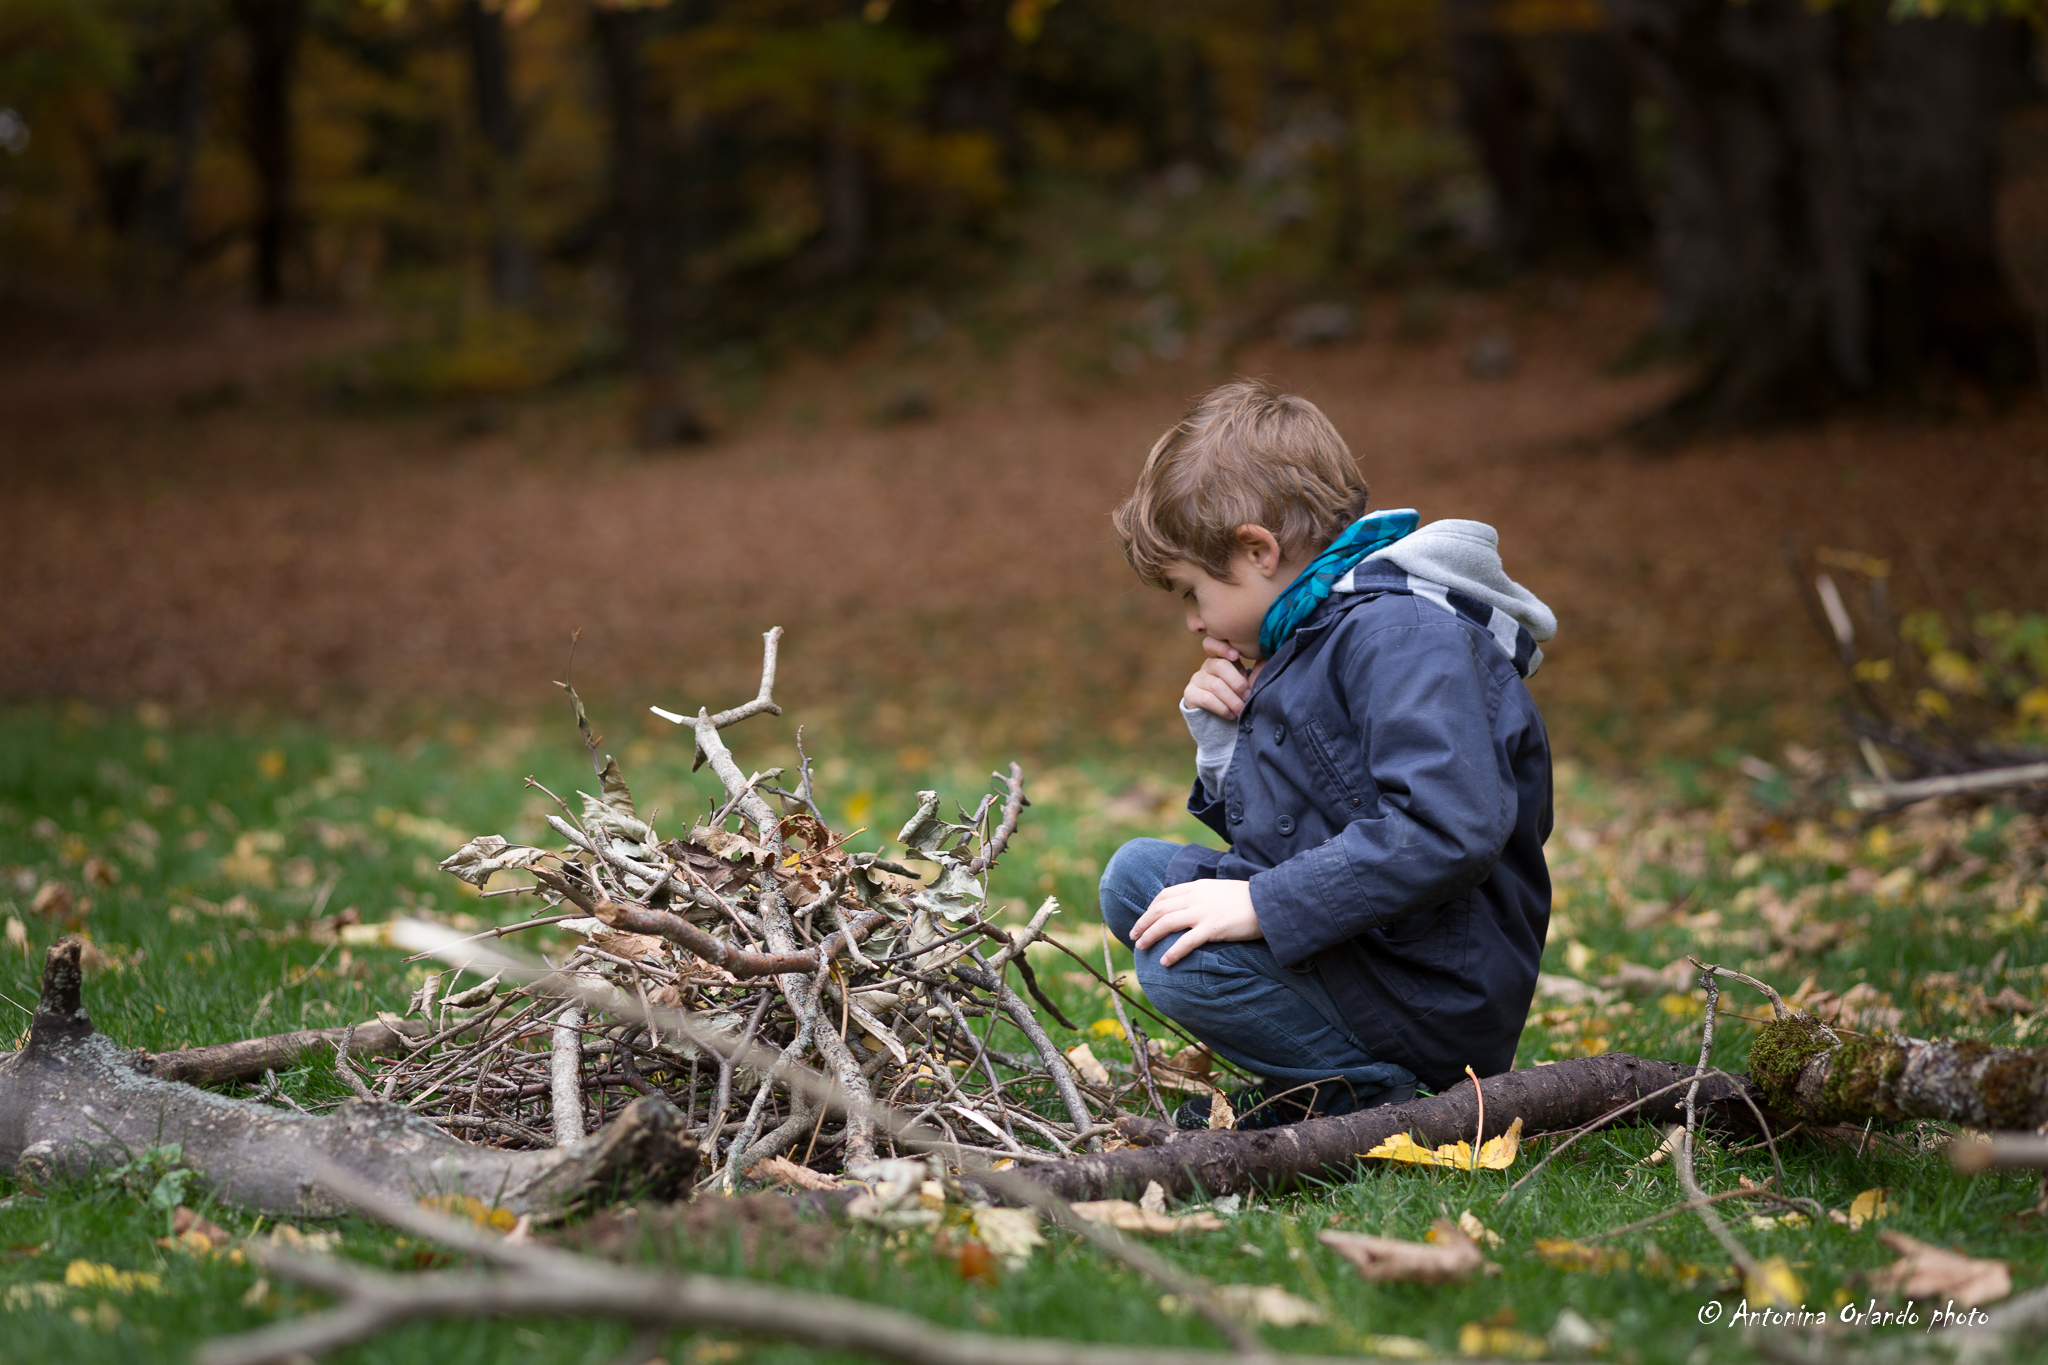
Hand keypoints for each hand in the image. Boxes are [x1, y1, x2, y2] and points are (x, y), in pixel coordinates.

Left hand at [1132, 879, 1261, 966]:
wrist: (1268, 901)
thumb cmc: (1248, 899)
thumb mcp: (1220, 890)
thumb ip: (1204, 896)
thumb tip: (1192, 907)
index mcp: (1197, 886)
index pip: (1165, 895)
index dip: (1150, 908)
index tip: (1144, 919)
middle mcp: (1196, 897)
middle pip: (1160, 908)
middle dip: (1143, 922)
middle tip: (1134, 935)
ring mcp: (1203, 912)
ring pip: (1167, 922)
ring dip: (1150, 935)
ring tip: (1141, 947)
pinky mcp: (1213, 928)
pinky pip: (1186, 941)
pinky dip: (1172, 951)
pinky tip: (1164, 961)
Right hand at [1182, 637, 1256, 718]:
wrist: (1220, 717)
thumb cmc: (1238, 694)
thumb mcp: (1249, 680)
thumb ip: (1258, 670)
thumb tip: (1270, 659)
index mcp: (1222, 657)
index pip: (1213, 643)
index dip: (1222, 647)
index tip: (1236, 656)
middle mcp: (1207, 665)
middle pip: (1220, 666)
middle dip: (1237, 682)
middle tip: (1248, 695)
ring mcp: (1197, 678)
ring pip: (1215, 686)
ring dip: (1232, 700)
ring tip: (1242, 709)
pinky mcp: (1191, 694)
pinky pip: (1207, 699)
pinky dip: (1222, 708)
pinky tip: (1231, 714)